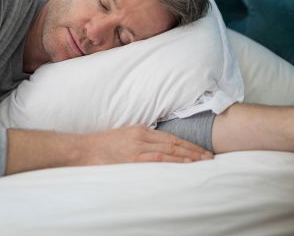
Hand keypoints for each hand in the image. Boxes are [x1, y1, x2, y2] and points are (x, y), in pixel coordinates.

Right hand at [82, 124, 213, 165]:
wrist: (84, 150)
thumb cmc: (102, 146)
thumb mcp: (124, 136)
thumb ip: (140, 140)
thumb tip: (156, 146)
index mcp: (141, 129)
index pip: (171, 137)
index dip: (188, 143)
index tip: (201, 149)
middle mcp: (142, 136)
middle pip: (174, 143)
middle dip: (194, 150)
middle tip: (209, 156)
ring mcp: (138, 147)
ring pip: (170, 150)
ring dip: (189, 156)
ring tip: (203, 161)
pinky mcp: (133, 158)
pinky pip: (159, 159)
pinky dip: (174, 161)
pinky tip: (186, 164)